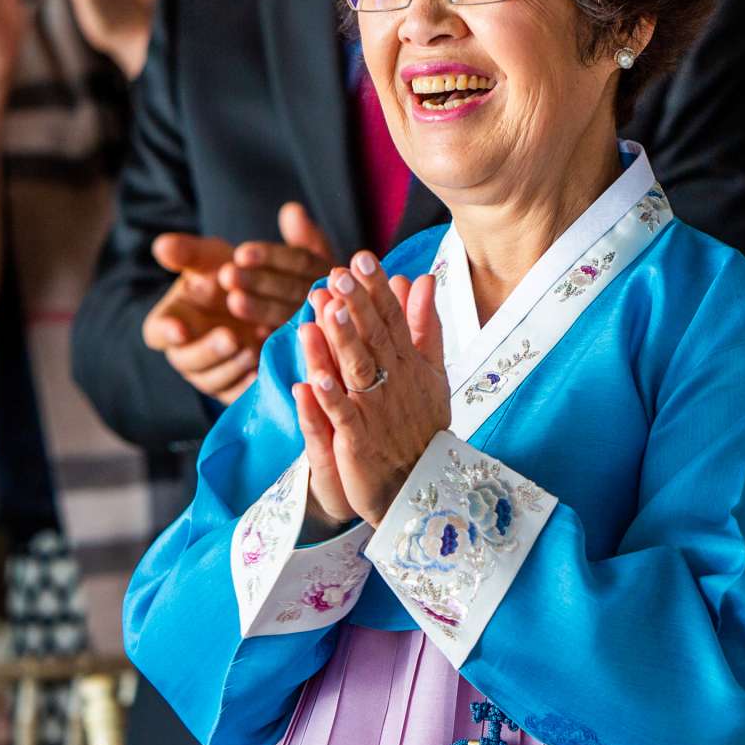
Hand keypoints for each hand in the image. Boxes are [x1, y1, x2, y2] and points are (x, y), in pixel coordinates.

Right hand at [142, 233, 262, 402]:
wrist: (261, 295)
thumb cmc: (225, 275)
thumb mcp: (209, 258)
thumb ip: (187, 253)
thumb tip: (161, 245)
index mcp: (172, 321)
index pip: (157, 332)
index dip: (165, 331)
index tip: (180, 328)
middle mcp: (187, 352)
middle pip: (188, 360)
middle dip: (209, 350)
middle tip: (231, 337)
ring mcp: (211, 372)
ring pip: (214, 379)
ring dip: (233, 365)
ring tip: (255, 346)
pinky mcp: (235, 386)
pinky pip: (237, 393)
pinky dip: (249, 384)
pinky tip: (264, 371)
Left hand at [220, 202, 337, 332]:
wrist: (323, 327)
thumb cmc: (302, 283)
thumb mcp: (304, 257)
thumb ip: (301, 236)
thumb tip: (292, 210)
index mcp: (327, 268)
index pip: (300, 259)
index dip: (270, 256)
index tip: (240, 253)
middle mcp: (331, 295)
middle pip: (295, 287)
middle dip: (260, 280)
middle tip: (226, 274)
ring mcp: (326, 324)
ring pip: (292, 315)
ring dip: (262, 308)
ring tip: (233, 301)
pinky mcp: (317, 349)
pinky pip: (295, 344)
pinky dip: (273, 338)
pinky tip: (251, 336)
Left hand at [292, 252, 449, 526]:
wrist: (419, 486)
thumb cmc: (421, 425)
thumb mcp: (432, 372)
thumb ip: (425, 325)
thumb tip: (421, 278)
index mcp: (409, 364)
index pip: (393, 319)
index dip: (377, 289)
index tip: (362, 258)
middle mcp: (394, 382)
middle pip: (375, 338)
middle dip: (357, 305)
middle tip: (340, 272)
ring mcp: (376, 411)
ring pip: (357, 370)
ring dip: (342, 341)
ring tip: (328, 308)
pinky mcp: (358, 441)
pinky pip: (342, 416)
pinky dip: (329, 398)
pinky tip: (312, 377)